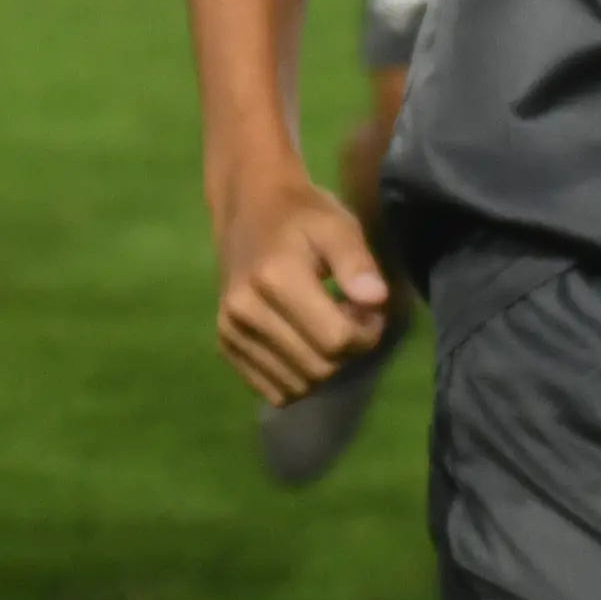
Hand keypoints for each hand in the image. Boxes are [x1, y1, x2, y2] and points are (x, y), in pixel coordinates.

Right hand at [210, 167, 389, 405]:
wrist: (247, 208)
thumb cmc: (301, 216)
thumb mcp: (337, 226)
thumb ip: (357, 262)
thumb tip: (375, 300)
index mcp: (274, 277)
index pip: (336, 340)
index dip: (366, 333)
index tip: (368, 309)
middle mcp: (244, 309)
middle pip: (319, 368)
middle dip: (347, 351)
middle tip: (349, 317)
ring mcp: (230, 330)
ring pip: (299, 386)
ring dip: (324, 366)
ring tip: (324, 328)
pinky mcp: (225, 345)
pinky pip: (274, 391)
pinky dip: (298, 378)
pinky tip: (302, 344)